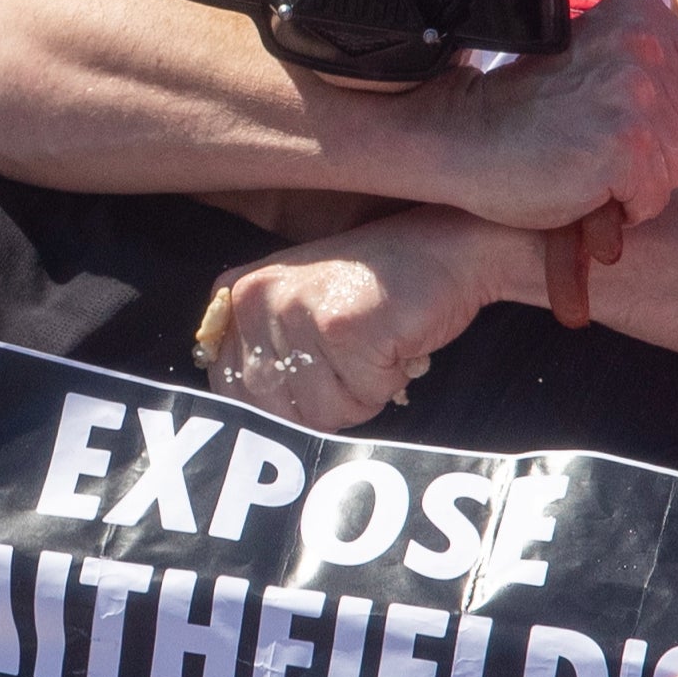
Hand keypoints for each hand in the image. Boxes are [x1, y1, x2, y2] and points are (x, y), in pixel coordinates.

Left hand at [202, 206, 504, 429]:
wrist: (444, 246)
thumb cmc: (375, 291)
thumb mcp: (300, 313)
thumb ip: (266, 358)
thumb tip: (250, 429)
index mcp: (236, 297)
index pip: (233, 395)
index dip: (286, 405)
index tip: (321, 373)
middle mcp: (254, 299)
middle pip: (278, 412)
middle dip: (327, 402)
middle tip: (356, 355)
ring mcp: (295, 310)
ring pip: (322, 412)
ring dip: (363, 393)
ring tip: (376, 341)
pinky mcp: (341, 327)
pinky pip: (364, 397)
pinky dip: (391, 379)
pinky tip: (395, 336)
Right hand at [447, 0, 677, 228]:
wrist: (461, 136)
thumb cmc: (528, 109)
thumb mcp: (598, 56)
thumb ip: (652, 64)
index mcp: (641, 11)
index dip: (669, 115)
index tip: (619, 120)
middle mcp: (644, 43)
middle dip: (654, 151)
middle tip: (594, 148)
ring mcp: (635, 93)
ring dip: (638, 182)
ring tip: (587, 167)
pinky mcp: (624, 145)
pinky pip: (654, 197)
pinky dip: (626, 209)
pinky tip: (586, 190)